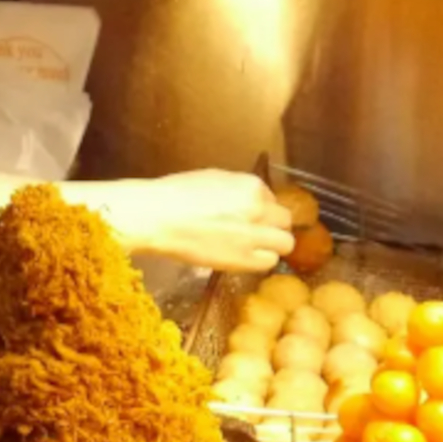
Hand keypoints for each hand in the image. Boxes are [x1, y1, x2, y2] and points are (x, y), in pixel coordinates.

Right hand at [99, 171, 296, 271]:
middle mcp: (259, 209)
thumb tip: (249, 199)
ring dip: (272, 245)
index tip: (248, 215)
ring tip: (252, 248)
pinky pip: (269, 262)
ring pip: (285, 243)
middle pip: (285, 221)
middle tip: (255, 233)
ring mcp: (254, 235)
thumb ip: (238, 189)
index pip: (272, 198)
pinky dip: (261, 260)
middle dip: (273, 226)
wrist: (157, 218)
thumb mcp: (214, 179)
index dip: (262, 209)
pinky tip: (244, 258)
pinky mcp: (243, 259)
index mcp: (251, 185)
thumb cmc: (175, 195)